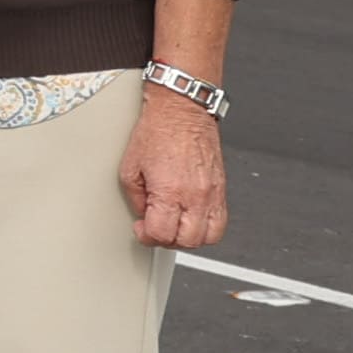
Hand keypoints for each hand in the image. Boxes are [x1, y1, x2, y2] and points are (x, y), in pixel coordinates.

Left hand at [122, 85, 226, 252]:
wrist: (181, 112)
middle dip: (168, 240)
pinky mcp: (222, 188)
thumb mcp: (130, 168)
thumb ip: (137, 199)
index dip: (147, 236)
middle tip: (155, 228)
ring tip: (174, 225)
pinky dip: (207, 227)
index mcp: (171, 192)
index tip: (141, 228)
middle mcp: (196, 196)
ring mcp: (213, 193)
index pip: (162, 234)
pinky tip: (191, 218)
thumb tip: (144, 216)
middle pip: (188, 241)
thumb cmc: (156, 132)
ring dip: (189, 237)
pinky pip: (221, 221)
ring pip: (209, 237)